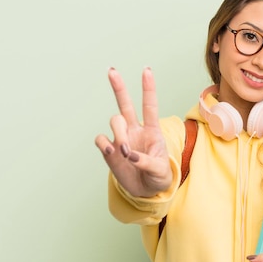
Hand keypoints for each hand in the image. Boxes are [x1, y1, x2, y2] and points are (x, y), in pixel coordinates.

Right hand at [94, 67, 171, 196]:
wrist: (146, 191)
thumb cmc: (159, 177)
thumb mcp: (160, 171)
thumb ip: (147, 161)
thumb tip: (130, 155)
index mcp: (152, 131)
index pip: (149, 105)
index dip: (148, 88)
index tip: (146, 70)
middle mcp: (135, 130)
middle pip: (125, 104)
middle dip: (119, 87)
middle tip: (112, 71)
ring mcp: (121, 139)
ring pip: (114, 121)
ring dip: (119, 131)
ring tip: (126, 149)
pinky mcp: (110, 151)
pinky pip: (101, 140)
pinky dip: (104, 144)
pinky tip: (111, 152)